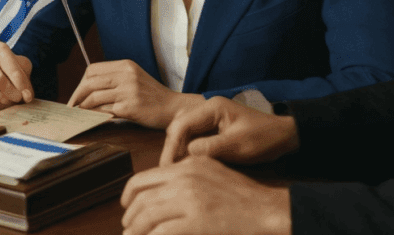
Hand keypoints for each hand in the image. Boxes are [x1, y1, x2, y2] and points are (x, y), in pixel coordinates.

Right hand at [0, 41, 33, 113]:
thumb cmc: (12, 70)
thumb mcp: (23, 67)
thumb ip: (26, 81)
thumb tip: (26, 96)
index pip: (6, 61)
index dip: (17, 77)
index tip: (26, 91)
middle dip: (12, 92)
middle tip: (19, 97)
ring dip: (7, 101)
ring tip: (11, 98)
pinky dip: (0, 107)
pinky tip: (3, 102)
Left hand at [66, 59, 203, 128]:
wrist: (174, 109)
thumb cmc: (152, 97)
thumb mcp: (135, 79)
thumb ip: (114, 79)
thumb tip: (87, 89)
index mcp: (126, 65)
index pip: (92, 69)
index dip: (81, 83)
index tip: (77, 95)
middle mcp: (126, 75)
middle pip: (90, 82)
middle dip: (77, 96)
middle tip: (72, 107)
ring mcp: (128, 90)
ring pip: (94, 98)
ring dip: (84, 108)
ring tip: (80, 115)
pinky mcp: (130, 107)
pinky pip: (104, 111)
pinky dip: (95, 116)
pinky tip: (93, 119)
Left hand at [121, 155, 291, 234]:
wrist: (266, 210)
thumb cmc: (244, 198)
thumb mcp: (212, 175)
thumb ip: (187, 179)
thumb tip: (162, 195)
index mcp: (188, 166)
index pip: (144, 177)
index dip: (129, 194)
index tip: (127, 207)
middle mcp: (185, 178)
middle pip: (141, 197)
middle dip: (130, 216)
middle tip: (127, 228)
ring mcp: (190, 199)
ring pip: (147, 215)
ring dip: (135, 230)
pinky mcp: (197, 220)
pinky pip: (162, 231)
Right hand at [161, 96, 298, 165]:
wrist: (285, 137)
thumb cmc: (265, 139)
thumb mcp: (239, 145)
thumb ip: (212, 148)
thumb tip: (186, 153)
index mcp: (213, 108)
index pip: (182, 124)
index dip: (172, 146)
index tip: (168, 167)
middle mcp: (207, 110)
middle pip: (178, 127)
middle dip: (171, 148)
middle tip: (167, 172)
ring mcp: (209, 119)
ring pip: (183, 133)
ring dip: (177, 150)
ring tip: (175, 171)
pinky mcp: (213, 129)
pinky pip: (193, 138)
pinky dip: (187, 152)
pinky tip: (187, 166)